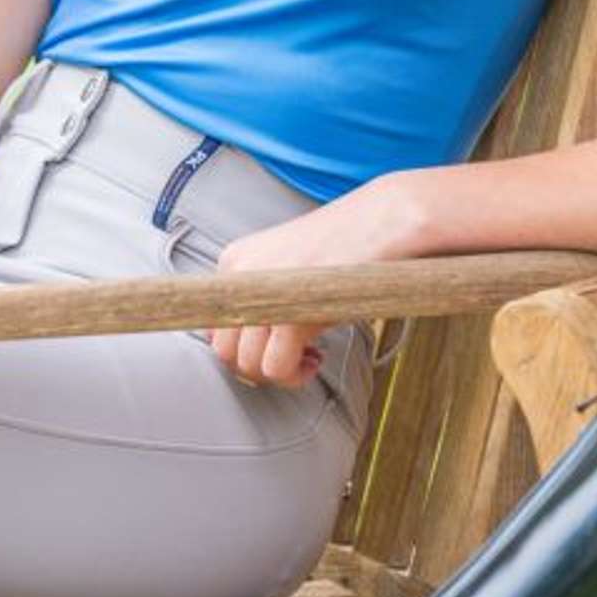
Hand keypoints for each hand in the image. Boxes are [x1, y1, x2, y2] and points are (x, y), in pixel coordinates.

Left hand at [204, 175, 426, 387]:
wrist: (382, 221)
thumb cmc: (343, 245)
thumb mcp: (288, 268)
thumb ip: (262, 298)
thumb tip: (251, 346)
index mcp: (235, 260)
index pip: (214, 323)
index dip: (243, 346)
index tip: (271, 348)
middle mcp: (239, 276)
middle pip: (224, 350)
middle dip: (257, 367)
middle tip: (290, 361)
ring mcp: (262, 295)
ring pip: (247, 364)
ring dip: (278, 375)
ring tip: (306, 360)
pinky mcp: (290, 314)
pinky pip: (276, 368)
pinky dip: (294, 375)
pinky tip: (315, 358)